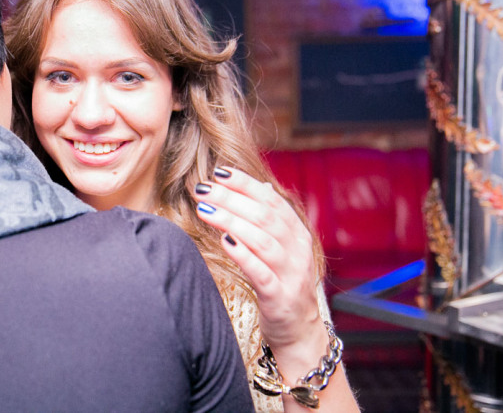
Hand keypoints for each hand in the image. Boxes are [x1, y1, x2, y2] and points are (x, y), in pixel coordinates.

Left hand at [192, 166, 322, 352]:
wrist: (299, 330)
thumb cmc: (282, 283)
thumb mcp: (283, 248)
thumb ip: (272, 218)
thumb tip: (261, 185)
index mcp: (297, 233)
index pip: (272, 200)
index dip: (246, 184)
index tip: (219, 172)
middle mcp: (297, 250)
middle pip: (264, 217)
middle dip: (231, 199)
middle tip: (203, 189)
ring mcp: (291, 274)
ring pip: (263, 241)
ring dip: (232, 222)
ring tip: (205, 210)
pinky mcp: (280, 297)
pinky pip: (262, 273)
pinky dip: (243, 255)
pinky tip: (224, 241)